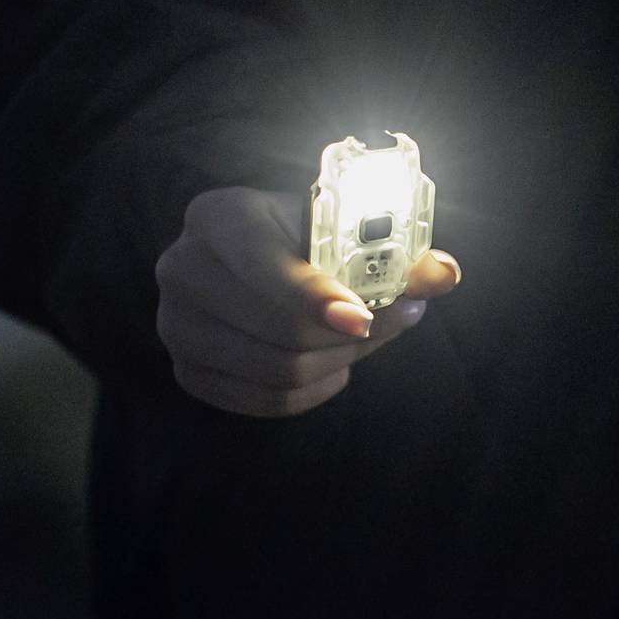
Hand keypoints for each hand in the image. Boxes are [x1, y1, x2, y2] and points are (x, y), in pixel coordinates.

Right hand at [154, 186, 460, 416]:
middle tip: (387, 325)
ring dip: (335, 365)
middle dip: (345, 336)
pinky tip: (332, 371)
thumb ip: (397, 252)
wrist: (261, 263)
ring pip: (273, 371)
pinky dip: (311, 394)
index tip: (364, 315)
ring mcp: (176, 324)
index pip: (261, 263)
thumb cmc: (306, 240)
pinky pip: (261, 403)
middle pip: (275, 329)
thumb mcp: (345, 231)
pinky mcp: (187, 370)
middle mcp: (182, 267)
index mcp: (218, 216)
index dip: (315, 296)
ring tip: (361, 342)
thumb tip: (443, 274)